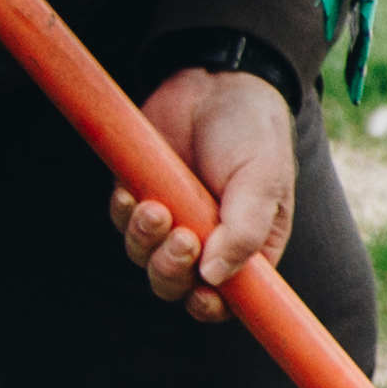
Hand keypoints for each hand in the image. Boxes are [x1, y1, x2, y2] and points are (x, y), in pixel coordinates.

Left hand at [110, 66, 297, 317]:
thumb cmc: (252, 132)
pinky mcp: (143, 195)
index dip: (210, 306)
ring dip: (146, 241)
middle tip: (181, 238)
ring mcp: (173, 219)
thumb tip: (214, 279)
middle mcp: (209, 240)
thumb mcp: (263, 180)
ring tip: (155, 206)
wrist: (214, 80)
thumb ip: (244, 231)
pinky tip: (134, 192)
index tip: (200, 296)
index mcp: (249, 245)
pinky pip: (123, 224)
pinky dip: (124, 215)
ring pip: (145, 258)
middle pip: (177, 286)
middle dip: (171, 270)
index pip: (228, 298)